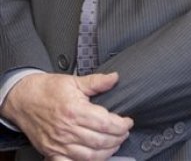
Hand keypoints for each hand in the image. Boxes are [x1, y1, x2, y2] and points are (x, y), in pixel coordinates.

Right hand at [1, 72, 132, 159]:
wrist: (24, 99)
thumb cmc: (48, 89)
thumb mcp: (74, 81)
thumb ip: (96, 81)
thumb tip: (114, 78)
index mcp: (75, 110)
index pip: (105, 123)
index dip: (121, 125)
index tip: (127, 122)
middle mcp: (67, 130)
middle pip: (100, 141)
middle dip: (117, 138)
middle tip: (124, 132)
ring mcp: (59, 144)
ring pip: (90, 156)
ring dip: (107, 152)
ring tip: (114, 144)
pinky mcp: (52, 152)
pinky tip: (95, 158)